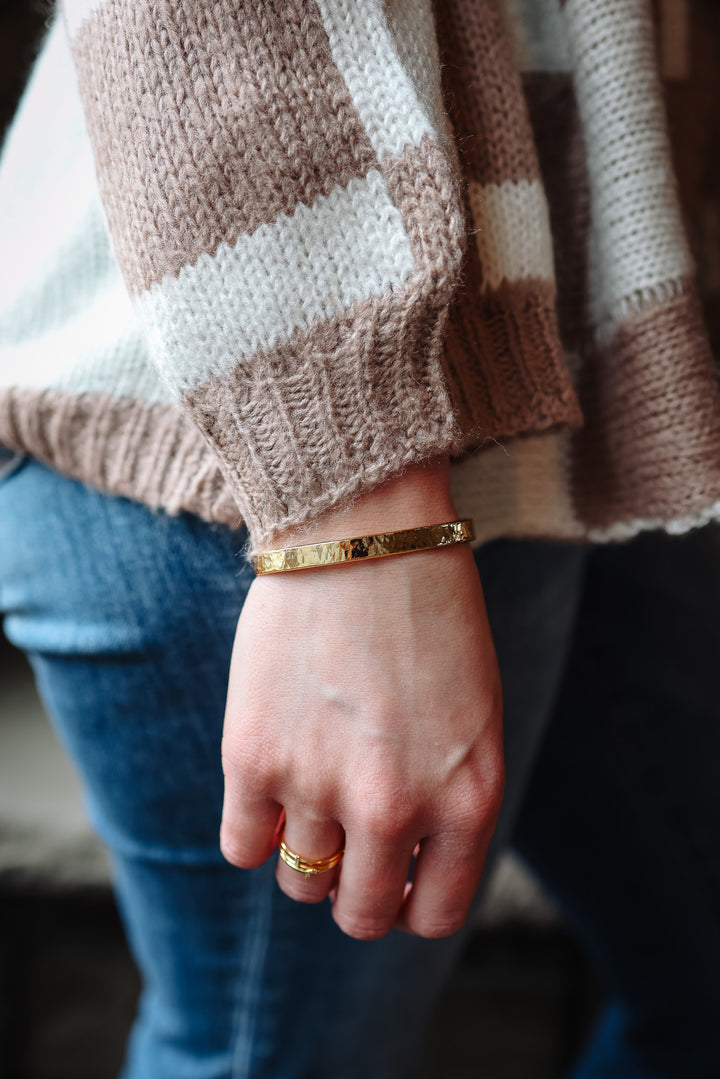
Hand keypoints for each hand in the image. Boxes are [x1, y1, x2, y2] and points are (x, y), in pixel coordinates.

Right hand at [220, 461, 503, 938]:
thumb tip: (398, 865)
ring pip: (300, 883)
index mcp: (468, 800)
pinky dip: (254, 829)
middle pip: (359, 914)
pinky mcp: (253, 757)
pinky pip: (241, 847)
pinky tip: (270, 784)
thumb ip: (446, 800)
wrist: (366, 532)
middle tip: (347, 845)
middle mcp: (396, 808)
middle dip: (354, 890)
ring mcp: (319, 786)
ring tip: (311, 789)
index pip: (433, 916)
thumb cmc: (430, 615)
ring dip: (306, 850)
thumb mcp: (473, 717)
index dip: (409, 904)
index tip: (395, 877)